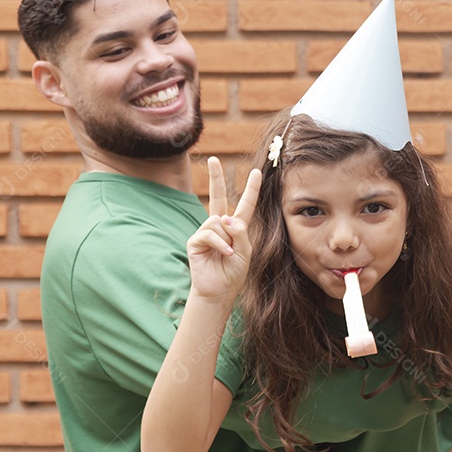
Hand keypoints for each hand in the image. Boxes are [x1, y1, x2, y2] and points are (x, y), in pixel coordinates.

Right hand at [186, 157, 261, 300]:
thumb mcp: (246, 252)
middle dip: (215, 177)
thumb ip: (240, 233)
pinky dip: (220, 244)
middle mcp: (219, 226)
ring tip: (228, 254)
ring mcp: (205, 232)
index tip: (256, 172)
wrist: (219, 292)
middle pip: (218, 196)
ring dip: (227, 238)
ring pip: (219, 220)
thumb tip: (225, 218)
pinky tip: (224, 254)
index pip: (245, 205)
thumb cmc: (233, 274)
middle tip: (213, 159)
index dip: (251, 189)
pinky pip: (210, 233)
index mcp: (235, 228)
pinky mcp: (194, 241)